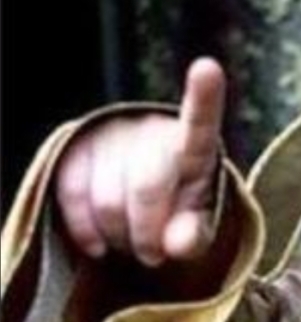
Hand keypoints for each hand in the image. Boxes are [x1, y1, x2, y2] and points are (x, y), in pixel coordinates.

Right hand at [55, 58, 225, 266]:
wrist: (142, 193)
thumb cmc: (179, 207)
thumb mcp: (197, 224)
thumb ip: (196, 235)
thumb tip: (178, 242)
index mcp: (197, 146)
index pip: (201, 122)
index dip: (203, 96)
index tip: (207, 67)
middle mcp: (154, 129)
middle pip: (146, 189)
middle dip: (148, 235)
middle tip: (154, 254)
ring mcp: (113, 134)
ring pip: (106, 201)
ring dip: (117, 236)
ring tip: (131, 238)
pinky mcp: (76, 146)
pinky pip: (72, 196)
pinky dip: (85, 231)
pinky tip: (100, 241)